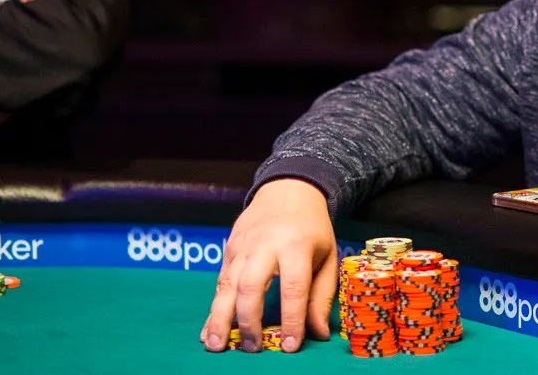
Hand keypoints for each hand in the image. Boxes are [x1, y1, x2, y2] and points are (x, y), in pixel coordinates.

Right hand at [200, 179, 337, 353]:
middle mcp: (266, 245)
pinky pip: (219, 282)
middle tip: (252, 348)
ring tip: (218, 346)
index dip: (291, 319)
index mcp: (296, 245)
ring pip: (227, 284)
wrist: (289, 189)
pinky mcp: (229, 249)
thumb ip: (322, 295)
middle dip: (249, 320)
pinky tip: (209, 331)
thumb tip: (318, 333)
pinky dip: (213, 309)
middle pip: (252, 285)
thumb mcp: (328, 256)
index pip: (294, 287)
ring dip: (220, 318)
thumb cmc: (312, 228)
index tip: (290, 346)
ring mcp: (243, 246)